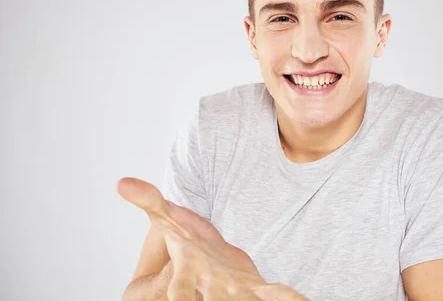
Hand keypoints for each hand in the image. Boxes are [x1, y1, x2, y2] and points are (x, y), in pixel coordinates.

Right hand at [117, 177, 266, 299]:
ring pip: (242, 299)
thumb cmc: (188, 246)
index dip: (180, 294)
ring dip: (250, 299)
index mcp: (185, 273)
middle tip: (208, 300)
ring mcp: (232, 291)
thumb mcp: (169, 220)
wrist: (213, 268)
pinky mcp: (254, 288)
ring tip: (261, 300)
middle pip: (207, 297)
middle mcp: (206, 288)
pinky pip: (275, 295)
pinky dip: (289, 298)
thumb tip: (123, 182)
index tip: (178, 299)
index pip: (180, 286)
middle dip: (207, 300)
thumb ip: (151, 202)